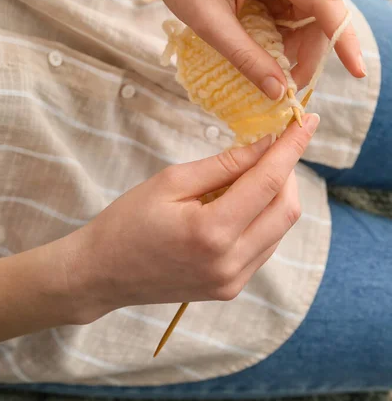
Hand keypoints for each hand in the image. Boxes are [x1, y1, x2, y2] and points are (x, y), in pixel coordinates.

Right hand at [64, 113, 318, 323]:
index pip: (269, 182)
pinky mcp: (231, 288)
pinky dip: (263, 216)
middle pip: (287, 210)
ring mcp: (233, 281)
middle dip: (287, 171)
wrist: (101, 274)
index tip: (307, 120)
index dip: (292, 147)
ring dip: (276, 195)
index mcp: (211, 233)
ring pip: (280, 229)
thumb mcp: (171, 181)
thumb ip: (223, 165)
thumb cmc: (127, 221)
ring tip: (250, 172)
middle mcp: (231, 263)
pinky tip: (241, 201)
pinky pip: (265, 246)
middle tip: (273, 144)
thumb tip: (264, 146)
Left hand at [143, 0, 365, 97]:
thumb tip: (279, 92)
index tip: (357, 72)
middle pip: (320, 17)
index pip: (325, 5)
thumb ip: (247, 58)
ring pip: (307, 20)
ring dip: (294, 49)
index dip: (344, 40)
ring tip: (270, 71)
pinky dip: (282, 39)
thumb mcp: (211, 25)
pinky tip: (263, 52)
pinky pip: (291, 16)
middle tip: (286, 87)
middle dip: (308, 54)